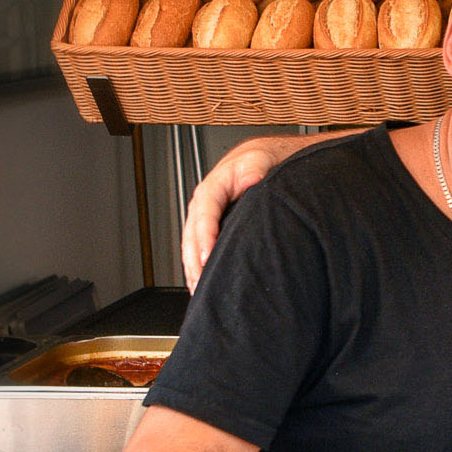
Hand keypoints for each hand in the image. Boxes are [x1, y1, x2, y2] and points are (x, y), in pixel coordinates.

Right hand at [181, 135, 298, 285]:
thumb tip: (252, 180)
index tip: (209, 257)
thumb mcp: (258, 160)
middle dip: (194, 261)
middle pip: (192, 236)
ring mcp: (204, 218)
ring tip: (198, 291)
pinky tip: (201, 283)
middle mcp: (203, 205)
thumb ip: (254, 170)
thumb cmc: (259, 161)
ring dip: (193, 269)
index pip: (205, 215)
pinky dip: (199, 266)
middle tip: (200, 285)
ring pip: (192, 246)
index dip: (206, 237)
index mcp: (212, 189)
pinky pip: (199, 248)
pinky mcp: (211, 228)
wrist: (260, 160)